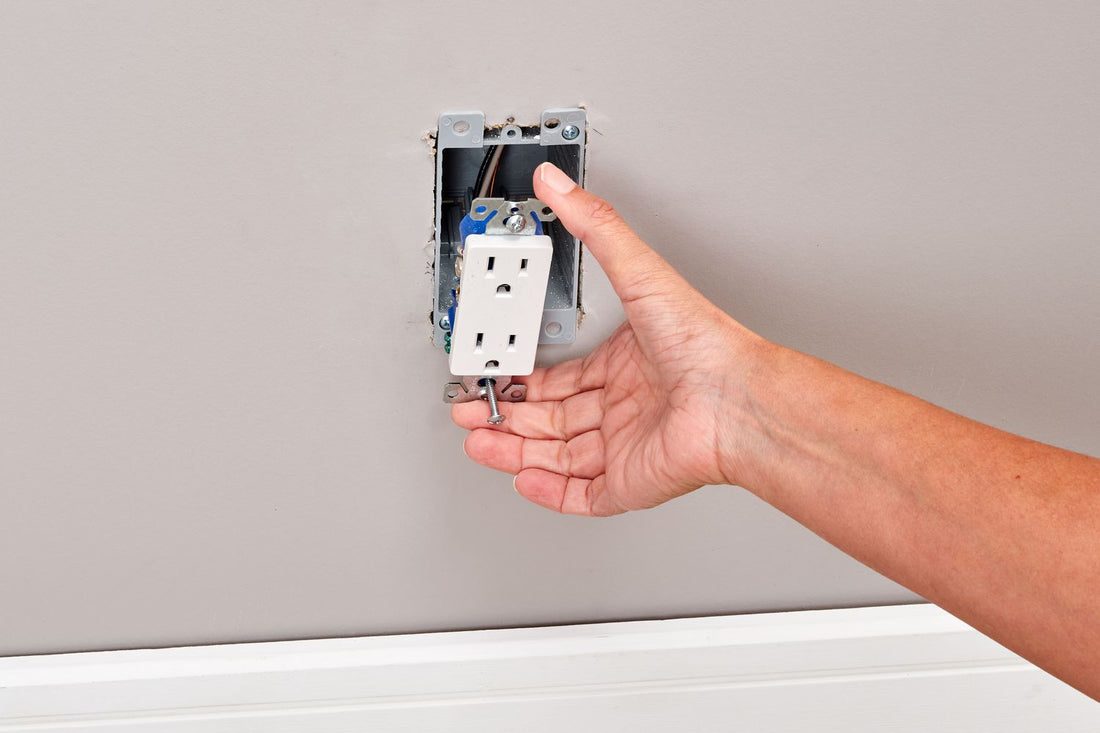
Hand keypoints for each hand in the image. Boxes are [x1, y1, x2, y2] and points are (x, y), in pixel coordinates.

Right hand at [452, 163, 766, 515]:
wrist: (736, 400)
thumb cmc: (704, 342)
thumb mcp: (638, 269)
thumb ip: (595, 226)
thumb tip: (559, 184)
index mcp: (624, 364)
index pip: (561, 377)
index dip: (523, 378)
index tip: (494, 374)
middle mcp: (625, 406)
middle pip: (549, 417)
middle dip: (506, 415)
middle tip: (471, 410)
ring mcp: (626, 446)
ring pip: (556, 456)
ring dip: (513, 449)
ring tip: (478, 440)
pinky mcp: (629, 483)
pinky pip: (581, 495)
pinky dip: (548, 491)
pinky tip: (521, 479)